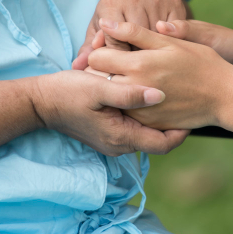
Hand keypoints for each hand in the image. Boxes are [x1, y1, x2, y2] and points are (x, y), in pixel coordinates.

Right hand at [29, 70, 188, 154]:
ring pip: (148, 132)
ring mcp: (114, 140)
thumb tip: (160, 96)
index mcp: (121, 136)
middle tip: (188, 101)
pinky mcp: (109, 131)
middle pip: (159, 139)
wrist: (40, 102)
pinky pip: (136, 127)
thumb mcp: (98, 89)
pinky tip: (150, 96)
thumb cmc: (67, 93)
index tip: (192, 113)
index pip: (164, 144)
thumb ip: (129, 93)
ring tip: (174, 96)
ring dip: (160, 118)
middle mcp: (120, 144)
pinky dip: (146, 115)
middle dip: (174, 122)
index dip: (182, 131)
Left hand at [72, 0, 188, 70]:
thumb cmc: (120, 19)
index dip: (116, 60)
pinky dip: (168, 46)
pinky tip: (163, 55)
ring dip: (153, 55)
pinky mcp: (174, 1)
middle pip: (134, 38)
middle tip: (136, 74)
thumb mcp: (104, 30)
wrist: (148, 0)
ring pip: (154, 37)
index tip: (120, 72)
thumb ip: (91, 48)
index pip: (113, 39)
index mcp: (111, 2)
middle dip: (135, 58)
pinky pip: (171, 32)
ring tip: (150, 69)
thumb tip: (77, 65)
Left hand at [87, 20, 232, 130]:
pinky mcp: (148, 123)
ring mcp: (140, 110)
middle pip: (97, 79)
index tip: (111, 50)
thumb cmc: (201, 63)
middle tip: (116, 65)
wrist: (225, 97)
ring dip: (112, 88)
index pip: (95, 57)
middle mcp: (134, 90)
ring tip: (130, 79)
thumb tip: (105, 22)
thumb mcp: (170, 42)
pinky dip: (127, 104)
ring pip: (109, 98)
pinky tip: (141, 95)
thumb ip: (134, 32)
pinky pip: (125, 113)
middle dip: (101, 71)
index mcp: (138, 64)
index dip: (100, 51)